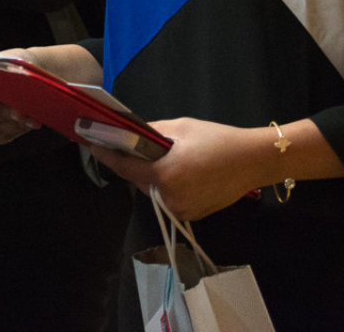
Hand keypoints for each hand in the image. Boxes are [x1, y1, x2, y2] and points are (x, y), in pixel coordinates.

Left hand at [88, 119, 270, 222]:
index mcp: (165, 173)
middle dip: (133, 164)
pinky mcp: (190, 216)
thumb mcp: (181, 128)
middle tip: (134, 145)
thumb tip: (128, 132)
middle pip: (137, 180)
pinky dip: (167, 185)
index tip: (90, 143)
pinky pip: (168, 198)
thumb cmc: (217, 140)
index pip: (124, 166)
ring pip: (152, 190)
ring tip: (167, 157)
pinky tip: (183, 172)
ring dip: (151, 175)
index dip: (105, 154)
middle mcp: (169, 197)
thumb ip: (151, 132)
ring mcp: (180, 210)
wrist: (252, 161)